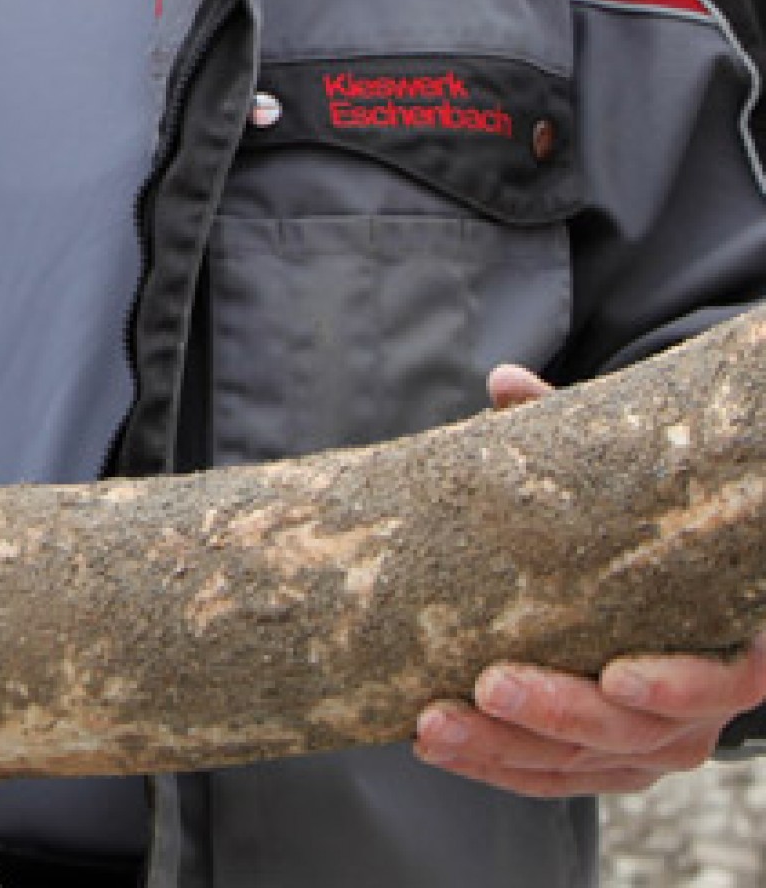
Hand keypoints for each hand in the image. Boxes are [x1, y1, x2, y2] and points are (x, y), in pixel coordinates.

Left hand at [413, 363, 765, 795]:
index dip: (674, 683)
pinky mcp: (605, 762)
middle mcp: (697, 707)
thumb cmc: (642, 533)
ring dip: (505, 749)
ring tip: (431, 725)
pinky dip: (496, 766)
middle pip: (636, 731)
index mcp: (727, 639)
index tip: (615, 672)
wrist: (665, 593)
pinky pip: (551, 777)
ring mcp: (650, 744)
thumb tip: (506, 381)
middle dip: (559, 712)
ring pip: (583, 763)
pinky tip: (435, 746)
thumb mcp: (621, 489)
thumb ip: (569, 437)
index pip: (722, 680)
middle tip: (488, 684)